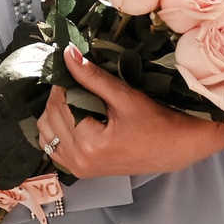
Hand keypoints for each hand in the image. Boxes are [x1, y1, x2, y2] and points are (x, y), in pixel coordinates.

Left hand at [39, 46, 223, 179]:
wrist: (177, 148)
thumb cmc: (158, 122)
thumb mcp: (125, 96)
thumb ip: (93, 76)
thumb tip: (67, 53)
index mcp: (90, 145)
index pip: (59, 104)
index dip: (62, 82)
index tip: (71, 66)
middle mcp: (79, 161)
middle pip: (49, 118)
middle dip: (59, 96)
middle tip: (76, 80)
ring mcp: (78, 168)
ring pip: (46, 133)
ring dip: (56, 112)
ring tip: (77, 98)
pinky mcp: (81, 170)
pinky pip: (53, 147)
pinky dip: (57, 129)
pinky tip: (74, 116)